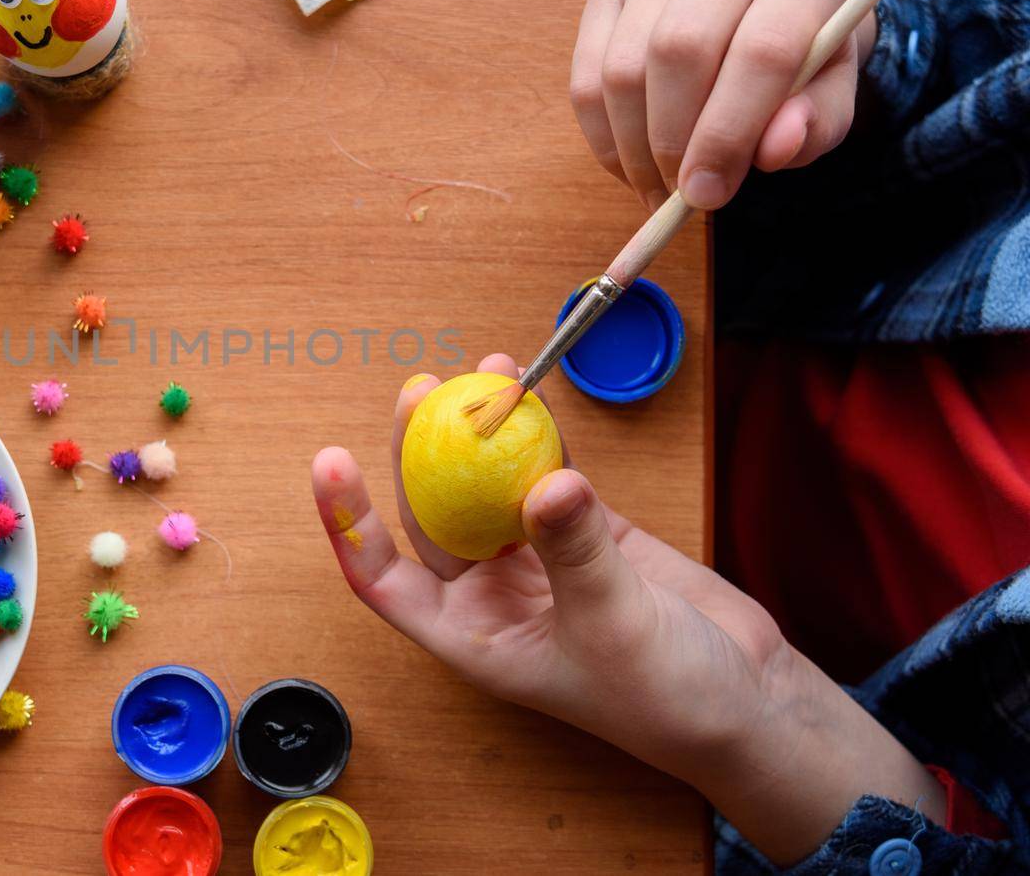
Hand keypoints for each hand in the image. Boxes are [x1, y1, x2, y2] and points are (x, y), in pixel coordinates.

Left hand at [311, 353, 939, 863]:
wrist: (745, 700)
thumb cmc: (666, 697)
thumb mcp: (613, 624)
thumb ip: (577, 551)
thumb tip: (544, 482)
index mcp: (470, 635)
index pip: (383, 579)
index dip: (350, 524)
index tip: (329, 463)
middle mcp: (489, 595)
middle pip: (430, 515)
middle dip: (417, 452)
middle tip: (422, 390)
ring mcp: (534, 560)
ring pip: (484, 488)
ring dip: (478, 434)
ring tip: (479, 374)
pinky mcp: (582, 532)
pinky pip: (542, 474)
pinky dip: (537, 437)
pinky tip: (528, 395)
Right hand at [569, 0, 875, 210]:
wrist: (769, 5)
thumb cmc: (803, 63)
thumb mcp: (830, 98)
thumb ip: (815, 126)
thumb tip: (773, 151)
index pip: (762, 51)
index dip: (729, 132)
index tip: (707, 195)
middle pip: (679, 50)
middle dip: (671, 142)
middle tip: (678, 196)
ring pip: (623, 68)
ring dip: (633, 148)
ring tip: (656, 188)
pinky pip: (586, 78)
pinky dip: (603, 137)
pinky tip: (631, 163)